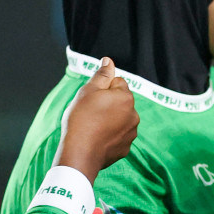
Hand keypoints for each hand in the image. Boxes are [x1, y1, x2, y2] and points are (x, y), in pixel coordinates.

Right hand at [58, 58, 138, 180]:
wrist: (79, 153)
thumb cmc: (81, 119)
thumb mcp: (88, 91)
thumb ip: (102, 75)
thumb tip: (109, 61)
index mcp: (126, 98)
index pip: (117, 83)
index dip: (102, 88)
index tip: (91, 98)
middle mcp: (134, 115)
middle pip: (120, 102)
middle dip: (108, 104)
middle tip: (89, 112)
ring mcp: (131, 133)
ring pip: (119, 119)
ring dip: (109, 120)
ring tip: (92, 126)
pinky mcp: (125, 148)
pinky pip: (117, 136)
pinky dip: (109, 135)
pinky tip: (96, 138)